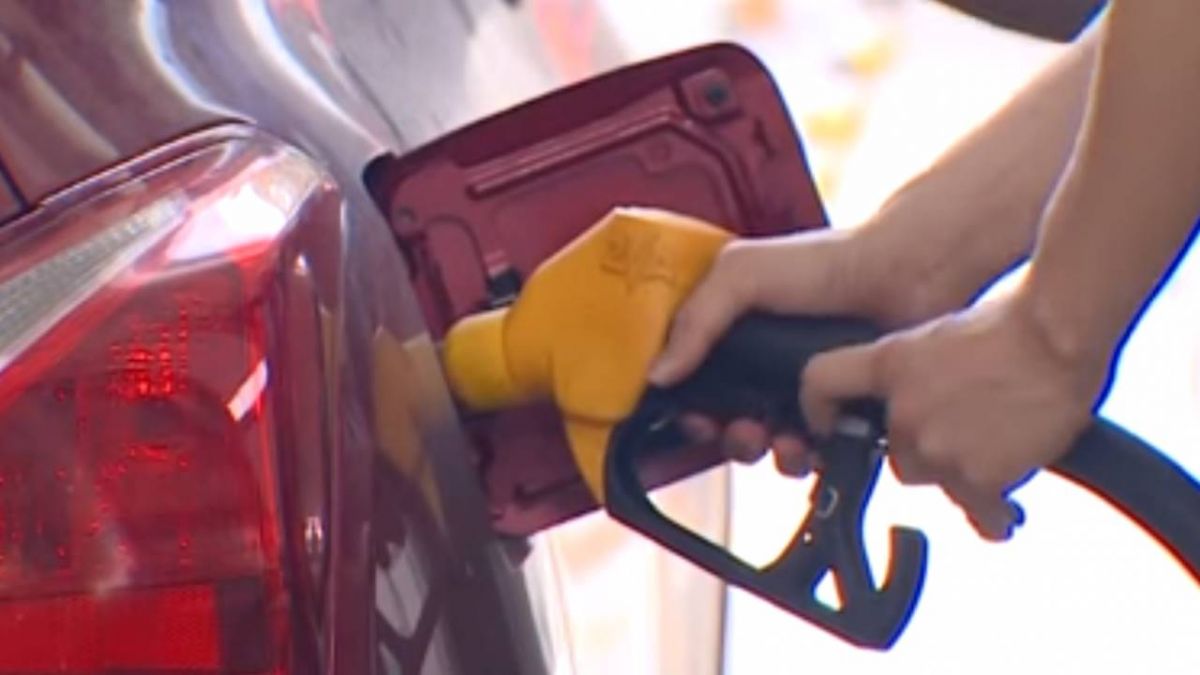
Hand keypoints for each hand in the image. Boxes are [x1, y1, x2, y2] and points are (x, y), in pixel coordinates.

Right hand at [648, 213, 987, 475]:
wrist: (909, 274)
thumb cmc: (828, 261)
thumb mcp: (741, 274)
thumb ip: (695, 320)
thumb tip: (657, 375)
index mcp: (732, 330)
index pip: (691, 379)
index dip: (685, 403)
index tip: (689, 415)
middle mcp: (763, 363)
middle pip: (725, 419)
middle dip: (726, 435)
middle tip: (739, 430)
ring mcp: (802, 389)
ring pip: (767, 443)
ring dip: (765, 451)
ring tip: (780, 440)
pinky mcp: (840, 411)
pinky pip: (814, 453)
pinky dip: (809, 457)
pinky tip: (815, 442)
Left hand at [802, 289, 1109, 539]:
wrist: (1061, 337)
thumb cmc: (1017, 321)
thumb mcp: (943, 334)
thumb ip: (917, 368)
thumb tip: (916, 387)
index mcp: (890, 363)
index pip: (821, 382)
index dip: (819, 408)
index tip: (830, 424)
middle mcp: (904, 410)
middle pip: (893, 450)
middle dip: (921, 447)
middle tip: (964, 428)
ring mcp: (937, 448)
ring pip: (930, 476)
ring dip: (956, 471)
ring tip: (996, 449)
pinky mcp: (976, 479)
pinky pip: (976, 511)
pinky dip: (990, 512)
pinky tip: (1004, 509)